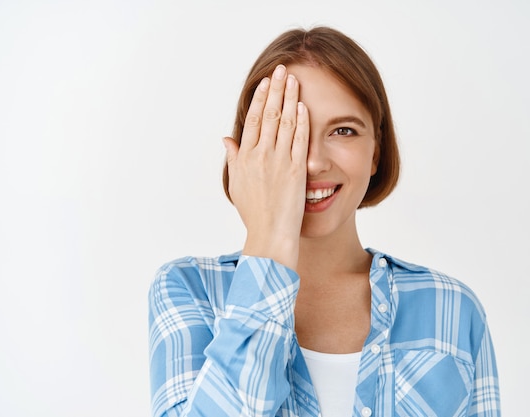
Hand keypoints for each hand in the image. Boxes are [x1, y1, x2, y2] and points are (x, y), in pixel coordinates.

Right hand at [223, 65, 309, 269]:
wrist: (270, 234)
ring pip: (285, 122)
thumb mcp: (237, 184)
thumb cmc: (254, 213)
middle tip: (282, 69)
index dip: (260, 98)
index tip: (265, 82)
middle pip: (269, 114)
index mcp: (246, 157)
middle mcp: (261, 156)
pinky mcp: (296, 170)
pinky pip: (299, 140)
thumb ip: (234, 158)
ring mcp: (279, 162)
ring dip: (290, 98)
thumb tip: (226, 139)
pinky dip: (302, 121)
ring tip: (294, 79)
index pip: (253, 119)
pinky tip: (303, 105)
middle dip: (276, 89)